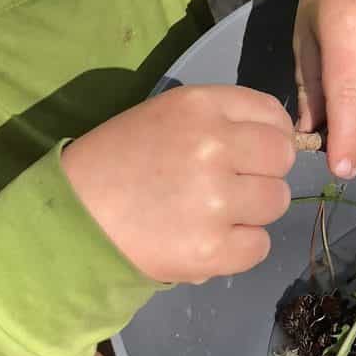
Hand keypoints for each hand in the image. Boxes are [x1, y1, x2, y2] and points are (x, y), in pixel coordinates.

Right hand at [60, 85, 294, 283]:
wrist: (72, 217)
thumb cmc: (119, 162)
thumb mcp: (166, 116)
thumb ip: (221, 120)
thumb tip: (283, 140)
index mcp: (199, 106)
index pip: (272, 114)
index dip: (272, 135)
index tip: (255, 152)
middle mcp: (214, 147)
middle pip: (282, 158)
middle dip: (264, 172)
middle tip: (231, 186)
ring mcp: (216, 200)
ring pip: (276, 202)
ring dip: (253, 211)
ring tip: (215, 214)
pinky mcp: (212, 249)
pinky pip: (260, 245)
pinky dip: (240, 247)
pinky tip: (208, 240)